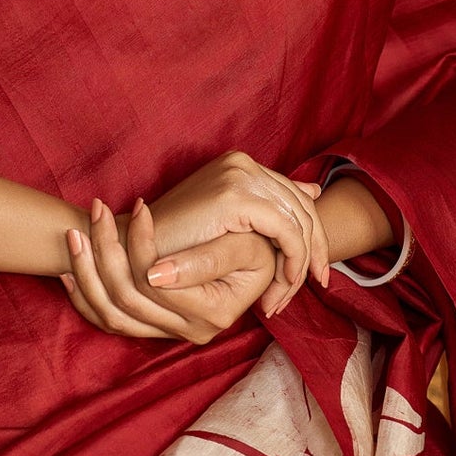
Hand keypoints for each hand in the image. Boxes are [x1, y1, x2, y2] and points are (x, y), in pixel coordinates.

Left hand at [61, 198, 277, 345]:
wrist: (252, 260)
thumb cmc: (253, 246)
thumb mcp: (245, 248)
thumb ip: (208, 259)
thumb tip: (156, 272)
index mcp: (212, 314)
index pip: (156, 281)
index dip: (141, 243)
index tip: (138, 207)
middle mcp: (188, 332)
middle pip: (127, 297)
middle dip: (105, 250)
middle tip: (96, 210)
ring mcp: (167, 333)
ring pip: (110, 313)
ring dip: (87, 272)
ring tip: (76, 232)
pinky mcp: (151, 329)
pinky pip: (106, 322)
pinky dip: (83, 297)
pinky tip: (69, 269)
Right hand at [141, 150, 329, 315]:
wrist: (133, 247)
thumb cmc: (173, 243)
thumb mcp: (228, 226)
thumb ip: (266, 208)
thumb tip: (316, 191)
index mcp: (241, 166)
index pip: (295, 196)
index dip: (311, 233)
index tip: (315, 270)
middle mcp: (243, 163)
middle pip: (302, 206)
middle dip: (316, 248)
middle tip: (321, 283)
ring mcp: (239, 174)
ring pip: (299, 220)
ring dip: (302, 261)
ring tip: (292, 291)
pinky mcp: (235, 196)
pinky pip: (286, 230)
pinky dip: (293, 259)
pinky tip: (285, 282)